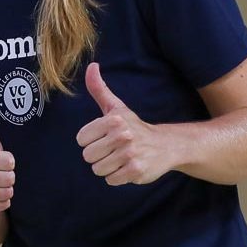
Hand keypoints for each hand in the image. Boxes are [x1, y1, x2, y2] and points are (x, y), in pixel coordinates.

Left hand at [76, 63, 171, 184]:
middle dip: (99, 155)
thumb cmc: (134, 126)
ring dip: (107, 167)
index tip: (104, 137)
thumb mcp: (115, 106)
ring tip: (121, 157)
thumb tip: (91, 66)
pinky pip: (111, 180)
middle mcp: (122, 135)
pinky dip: (117, 177)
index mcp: (113, 119)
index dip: (91, 140)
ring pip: (98, 169)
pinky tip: (128, 166)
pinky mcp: (136, 171)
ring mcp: (130, 154)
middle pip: (88, 156)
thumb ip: (99, 89)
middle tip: (114, 149)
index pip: (81, 139)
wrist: (165, 145)